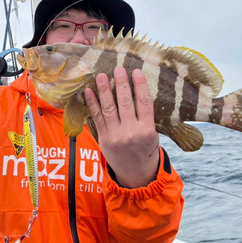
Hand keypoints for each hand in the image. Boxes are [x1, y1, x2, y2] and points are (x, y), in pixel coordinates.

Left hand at [84, 67, 159, 187]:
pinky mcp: (103, 138)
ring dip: (104, 90)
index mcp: (147, 130)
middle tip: (118, 69)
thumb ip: (144, 115)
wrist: (135, 173)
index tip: (136, 71)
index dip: (140, 85)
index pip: (144, 102)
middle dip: (121, 84)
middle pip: (125, 103)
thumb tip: (135, 89)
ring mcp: (115, 135)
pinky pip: (97, 118)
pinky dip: (92, 103)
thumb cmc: (145, 149)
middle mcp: (131, 132)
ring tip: (101, 76)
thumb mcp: (152, 133)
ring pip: (109, 108)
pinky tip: (89, 91)